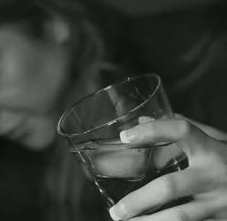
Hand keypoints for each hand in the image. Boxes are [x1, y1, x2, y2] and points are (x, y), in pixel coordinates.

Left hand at [109, 115, 226, 220]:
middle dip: (138, 201)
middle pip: (169, 187)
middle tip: (116, 211)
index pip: (180, 130)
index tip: (125, 136)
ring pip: (179, 217)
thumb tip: (142, 120)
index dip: (152, 131)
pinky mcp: (223, 219)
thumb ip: (184, 130)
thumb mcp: (218, 140)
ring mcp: (220, 201)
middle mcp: (215, 174)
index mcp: (212, 148)